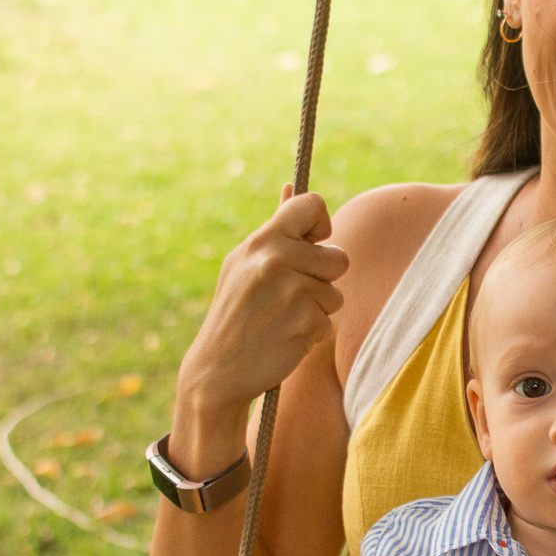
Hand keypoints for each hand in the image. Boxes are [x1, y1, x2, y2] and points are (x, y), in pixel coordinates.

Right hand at [176, 186, 347, 429]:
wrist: (217, 369)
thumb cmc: (237, 313)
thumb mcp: (244, 263)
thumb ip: (275, 230)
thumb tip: (291, 185)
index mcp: (262, 240)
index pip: (312, 204)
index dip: (321, 224)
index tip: (312, 243)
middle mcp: (276, 259)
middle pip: (338, 257)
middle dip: (323, 279)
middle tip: (290, 296)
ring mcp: (292, 290)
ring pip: (336, 294)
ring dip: (317, 310)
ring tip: (283, 319)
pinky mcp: (305, 322)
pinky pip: (329, 322)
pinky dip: (312, 334)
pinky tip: (284, 338)